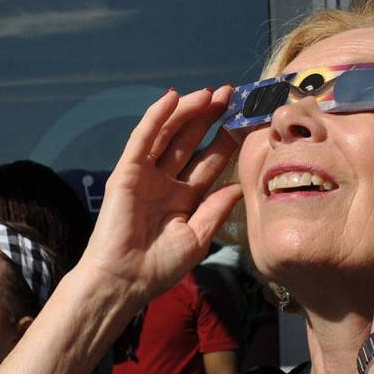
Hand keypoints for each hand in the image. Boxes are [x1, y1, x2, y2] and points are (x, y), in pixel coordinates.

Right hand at [79, 87, 242, 308]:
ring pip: (169, 134)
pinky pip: (143, 139)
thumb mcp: (197, 237)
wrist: (125, 279)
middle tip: (231, 95)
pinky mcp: (127, 172)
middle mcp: (166, 182)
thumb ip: (216, 210)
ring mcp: (146, 175)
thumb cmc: (159, 266)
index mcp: (184, 199)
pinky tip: (173, 98)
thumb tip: (240, 187)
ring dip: (188, 111)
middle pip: (191, 142)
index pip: (210, 163)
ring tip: (211, 94)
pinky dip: (157, 117)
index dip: (227, 142)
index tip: (248, 123)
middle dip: (210, 118)